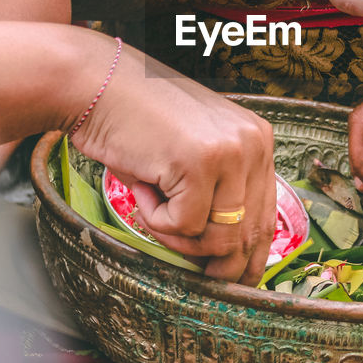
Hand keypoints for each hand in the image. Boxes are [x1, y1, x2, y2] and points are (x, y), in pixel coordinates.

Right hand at [69, 40, 275, 284]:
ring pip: (219, 237)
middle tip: (196, 276)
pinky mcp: (200, 163)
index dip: (252, 255)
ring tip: (153, 204)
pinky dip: (156, 221)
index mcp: (257, 139)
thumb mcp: (191, 153)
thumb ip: (217, 192)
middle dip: (220, 265)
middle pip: (250, 232)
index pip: (267, 214)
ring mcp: (230, 152)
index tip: (236, 279)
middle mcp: (253, 143)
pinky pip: (184, 226)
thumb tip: (227, 256)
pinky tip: (142, 186)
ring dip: (179, 239)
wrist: (95, 83)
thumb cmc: (135, 122)